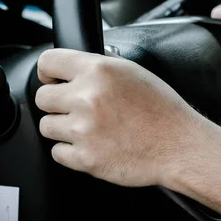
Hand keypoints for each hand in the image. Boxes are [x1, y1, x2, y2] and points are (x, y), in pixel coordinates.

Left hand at [35, 49, 205, 186]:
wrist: (178, 145)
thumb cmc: (161, 110)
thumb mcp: (132, 71)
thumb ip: (99, 66)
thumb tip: (74, 66)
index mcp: (98, 71)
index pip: (47, 62)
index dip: (48, 72)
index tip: (52, 80)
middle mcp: (87, 98)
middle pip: (42, 97)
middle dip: (56, 103)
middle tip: (75, 109)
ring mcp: (84, 130)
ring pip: (46, 126)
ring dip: (62, 128)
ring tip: (88, 129)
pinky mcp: (85, 158)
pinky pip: (57, 153)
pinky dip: (71, 152)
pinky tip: (92, 145)